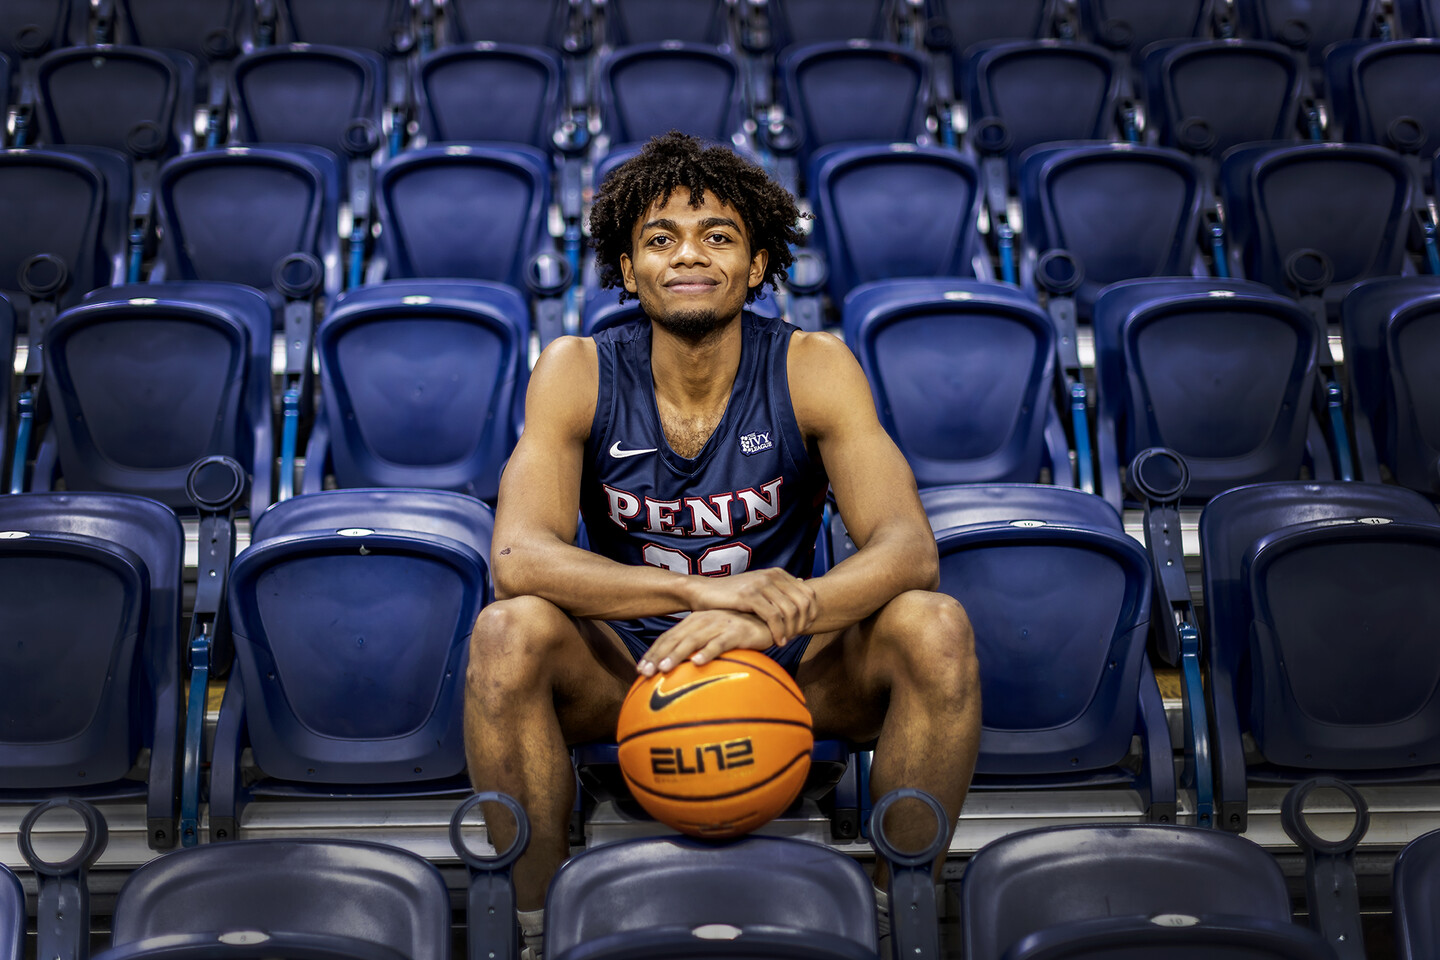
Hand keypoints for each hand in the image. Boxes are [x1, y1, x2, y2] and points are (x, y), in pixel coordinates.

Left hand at [637, 610, 775, 675]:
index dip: (653, 652)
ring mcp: (720, 624)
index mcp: (695, 620)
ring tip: (664, 669)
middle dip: (658, 656)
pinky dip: (708, 652)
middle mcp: (704, 620)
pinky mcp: (737, 631)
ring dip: (677, 655)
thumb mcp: (714, 636)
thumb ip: (698, 647)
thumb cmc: (739, 632)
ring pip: (693, 640)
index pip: (669, 637)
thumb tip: (678, 668)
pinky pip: (720, 642)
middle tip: (643, 673)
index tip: (639, 670)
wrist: (769, 620)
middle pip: (676, 639)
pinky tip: (698, 662)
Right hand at [685, 568, 817, 643]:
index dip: (812, 614)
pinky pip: (773, 616)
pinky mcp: (749, 595)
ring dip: (791, 630)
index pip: (809, 594)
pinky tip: (777, 641)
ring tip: (785, 641)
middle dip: (803, 624)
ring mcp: (760, 584)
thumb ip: (780, 587)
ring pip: (790, 611)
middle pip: (803, 603)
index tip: (805, 629)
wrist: (703, 592)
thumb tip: (803, 584)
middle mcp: (772, 576)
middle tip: (796, 638)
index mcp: (778, 573)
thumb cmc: (732, 595)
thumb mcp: (759, 587)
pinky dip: (778, 631)